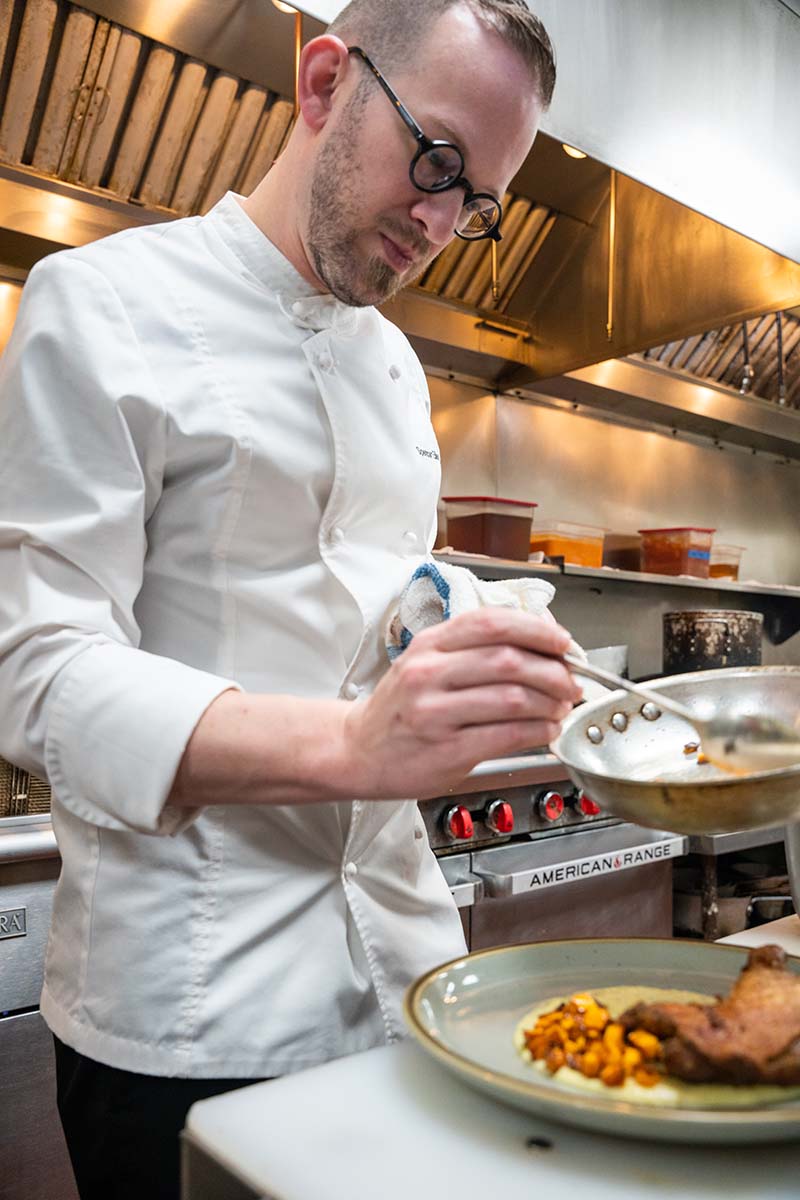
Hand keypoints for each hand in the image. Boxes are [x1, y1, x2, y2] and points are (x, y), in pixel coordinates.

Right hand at [343, 608, 582, 799]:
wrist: (357, 750)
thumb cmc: (400, 707)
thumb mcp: (428, 662)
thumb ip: (476, 648)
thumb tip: (542, 636)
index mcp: (430, 645)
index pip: (492, 622)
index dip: (537, 630)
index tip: (563, 643)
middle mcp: (429, 673)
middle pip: (509, 660)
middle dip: (553, 671)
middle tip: (571, 682)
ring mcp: (435, 712)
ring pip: (513, 698)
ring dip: (550, 703)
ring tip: (561, 708)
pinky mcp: (446, 750)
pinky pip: (507, 735)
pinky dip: (538, 732)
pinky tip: (546, 731)